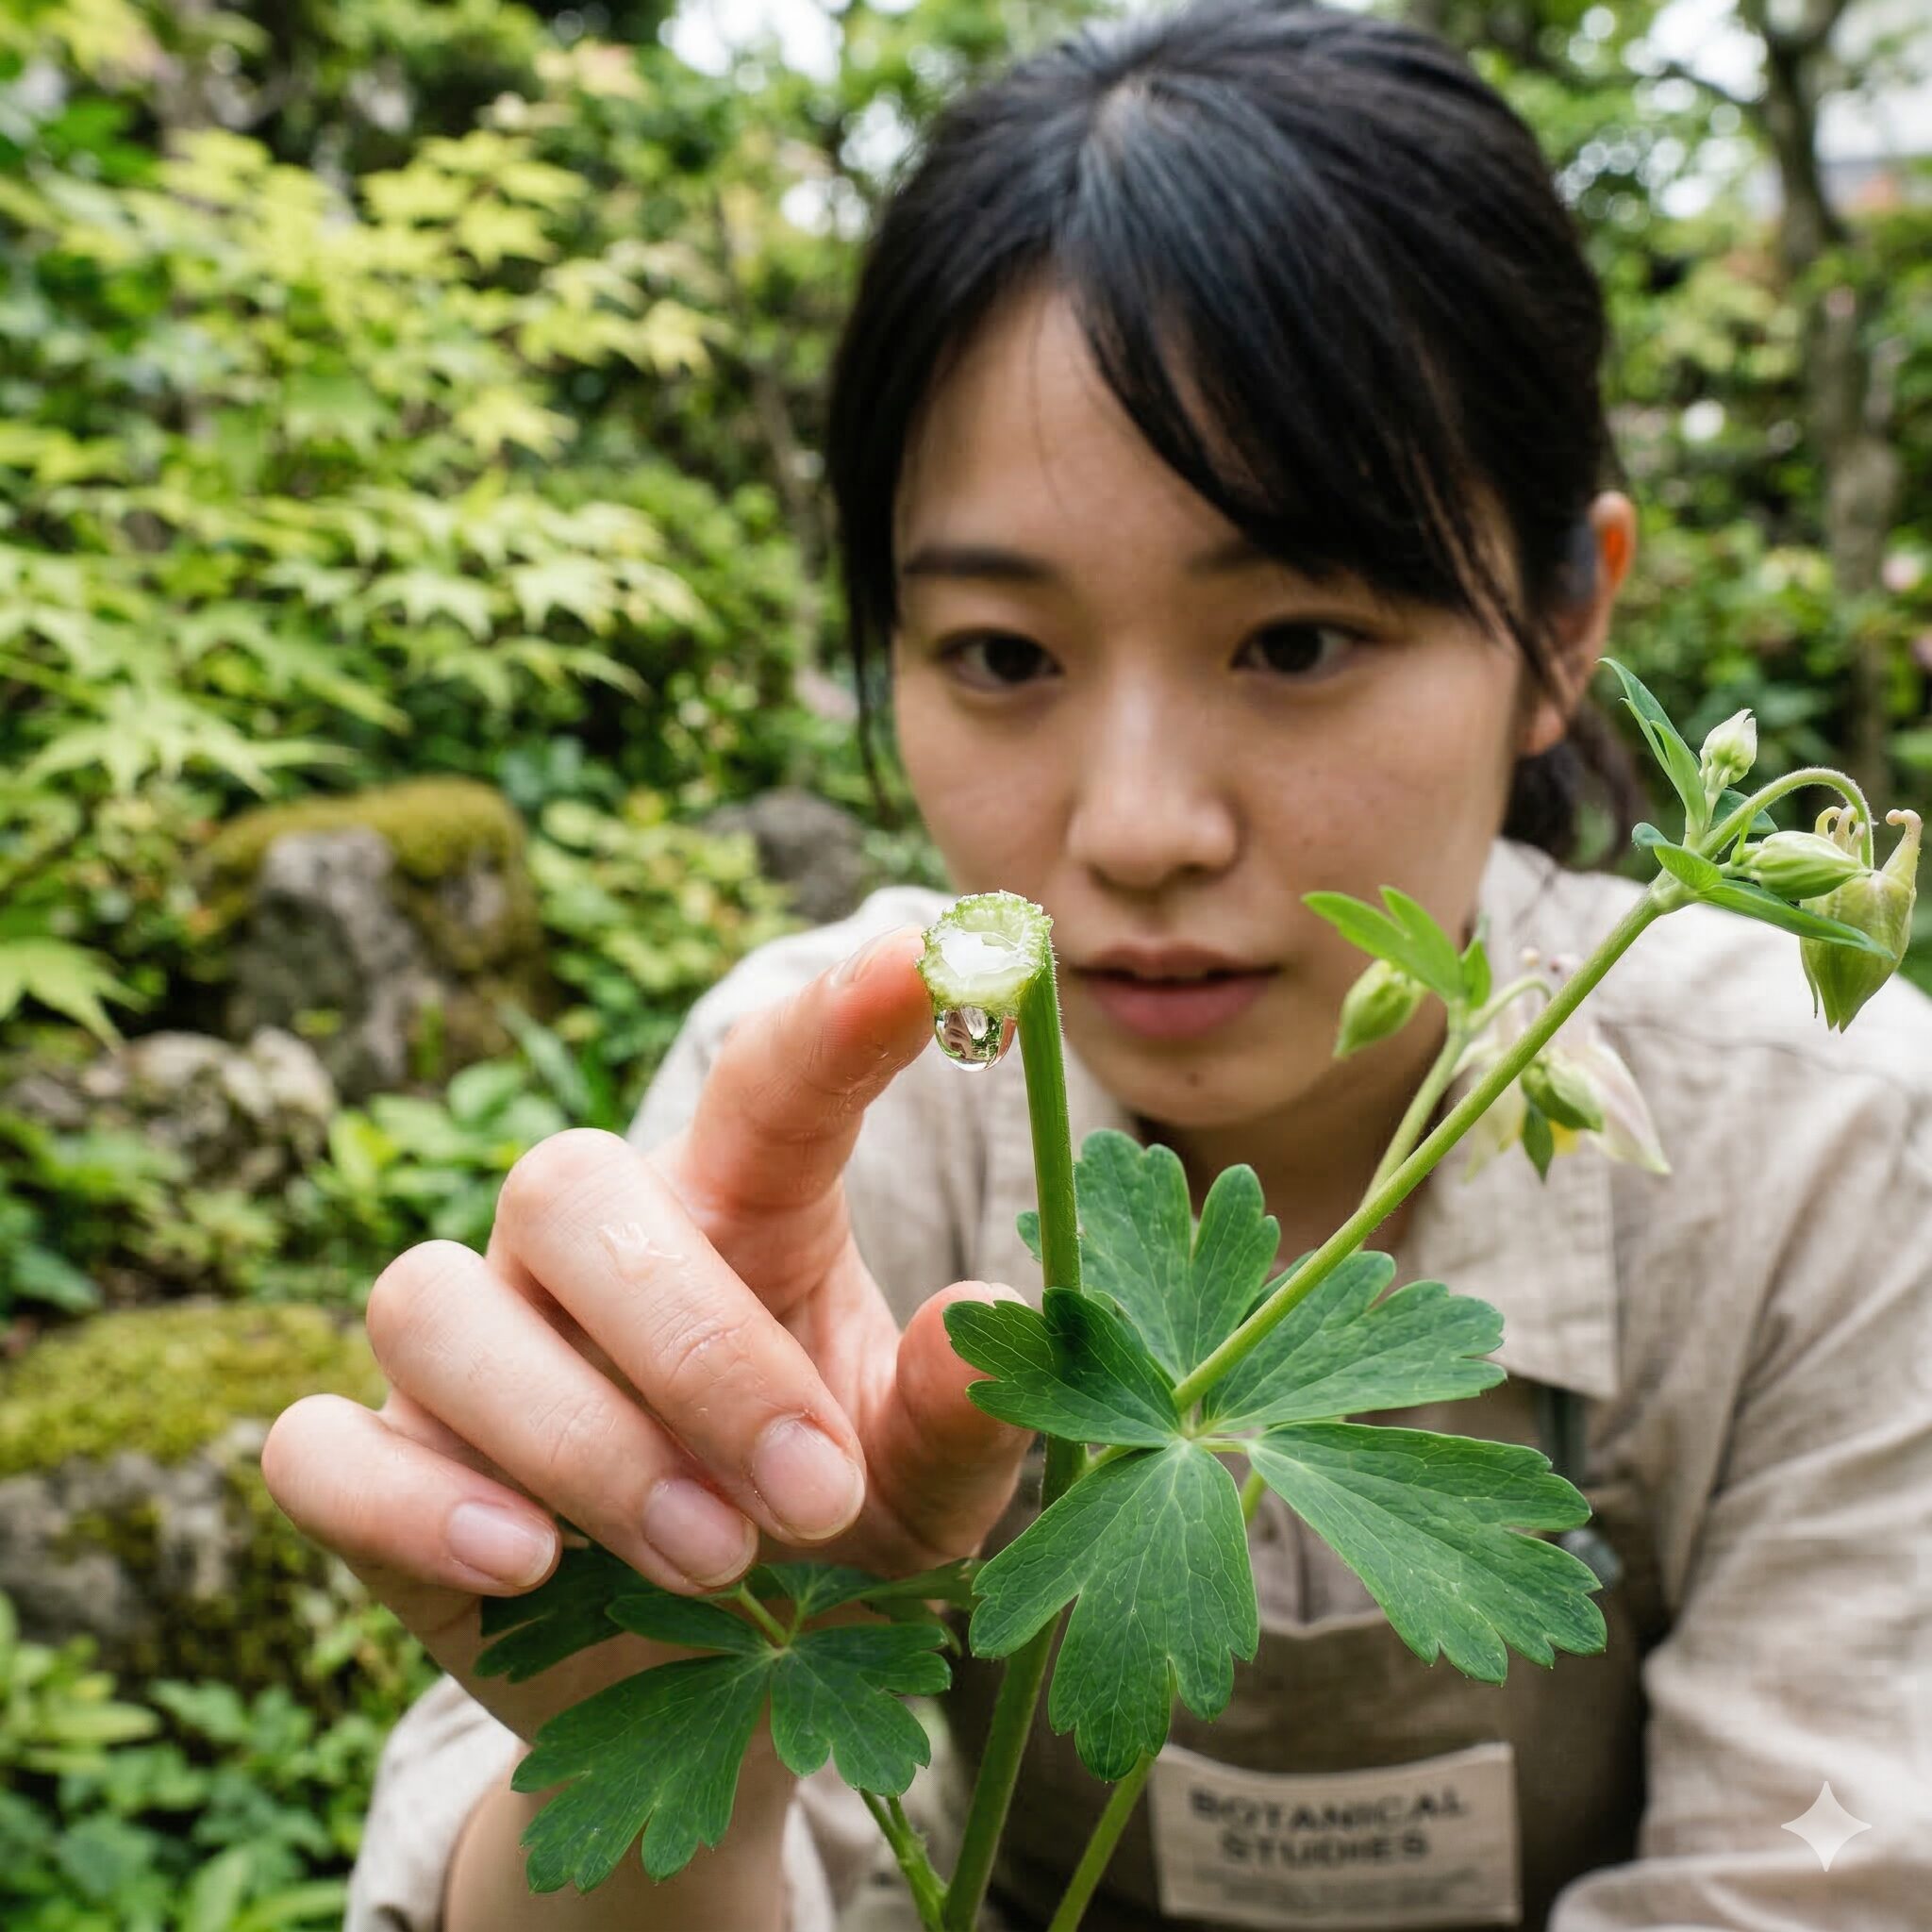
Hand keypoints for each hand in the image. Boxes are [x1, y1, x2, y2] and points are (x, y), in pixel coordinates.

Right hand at [260, 925, 1031, 1747]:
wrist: (705, 1706)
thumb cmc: (826, 1553)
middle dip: (691, 1343)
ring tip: (713, 1563)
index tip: (936, 960)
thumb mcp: (924, 1499)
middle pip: (566, 1185)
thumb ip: (957, 1418)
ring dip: (579, 1436)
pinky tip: (525, 1567)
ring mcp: (465, 1355)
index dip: (839, 1020)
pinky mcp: (376, 1474)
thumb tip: (988, 1318)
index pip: (768, 1087)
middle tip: (814, 1495)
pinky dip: (414, 1503)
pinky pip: (319, 1446)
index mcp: (735, 1217)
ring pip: (433, 1300)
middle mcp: (581, 1256)